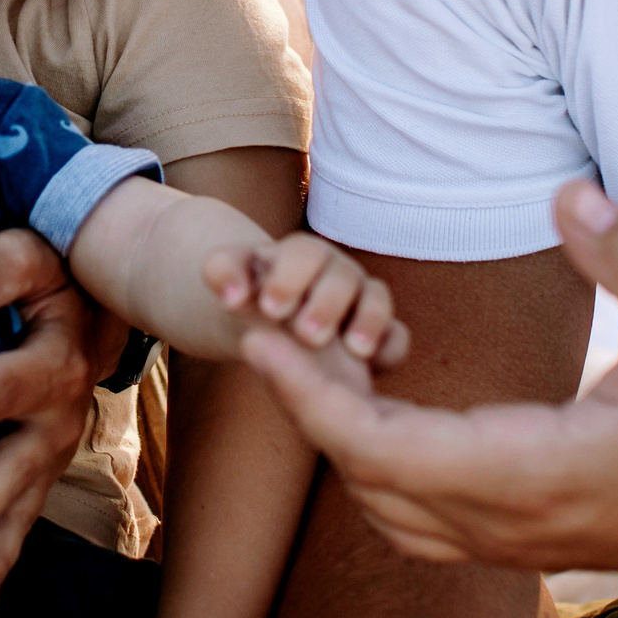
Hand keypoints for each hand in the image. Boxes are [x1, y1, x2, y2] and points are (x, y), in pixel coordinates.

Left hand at [0, 227, 119, 610]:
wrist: (98, 307)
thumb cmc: (52, 277)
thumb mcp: (38, 256)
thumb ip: (1, 266)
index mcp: (56, 362)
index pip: (8, 384)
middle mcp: (59, 418)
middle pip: (13, 465)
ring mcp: (51, 456)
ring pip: (19, 510)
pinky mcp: (41, 478)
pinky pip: (22, 527)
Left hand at [206, 232, 408, 369]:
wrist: (269, 317)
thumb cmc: (250, 293)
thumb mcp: (230, 280)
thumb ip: (222, 275)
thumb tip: (231, 295)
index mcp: (299, 254)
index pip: (303, 253)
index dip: (289, 278)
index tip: (269, 310)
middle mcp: (335, 272)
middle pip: (343, 276)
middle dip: (327, 305)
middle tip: (306, 336)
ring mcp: (361, 299)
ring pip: (376, 299)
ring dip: (366, 322)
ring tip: (353, 351)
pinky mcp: (378, 334)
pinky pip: (396, 336)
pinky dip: (388, 347)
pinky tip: (371, 364)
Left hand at [244, 182, 617, 593]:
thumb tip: (567, 194)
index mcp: (539, 472)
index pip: (384, 451)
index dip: (311, 398)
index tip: (258, 343)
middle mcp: (513, 522)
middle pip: (367, 479)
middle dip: (310, 405)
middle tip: (277, 322)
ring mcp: (519, 543)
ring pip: (388, 508)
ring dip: (343, 438)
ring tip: (320, 351)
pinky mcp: (529, 542)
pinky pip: (421, 519)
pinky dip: (380, 467)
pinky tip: (383, 403)